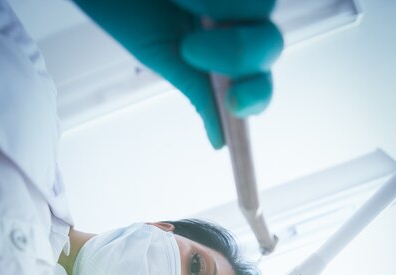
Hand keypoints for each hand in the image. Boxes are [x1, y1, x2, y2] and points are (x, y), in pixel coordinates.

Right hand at [74, 0, 283, 146]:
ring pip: (263, 9)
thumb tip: (220, 140)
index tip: (232, 103)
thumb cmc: (127, 6)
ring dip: (221, 9)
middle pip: (268, 47)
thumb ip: (195, 89)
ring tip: (180, 1)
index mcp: (221, 57)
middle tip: (188, 48)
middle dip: (236, 54)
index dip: (254, 97)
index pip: (257, 85)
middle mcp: (237, 25)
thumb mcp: (160, 52)